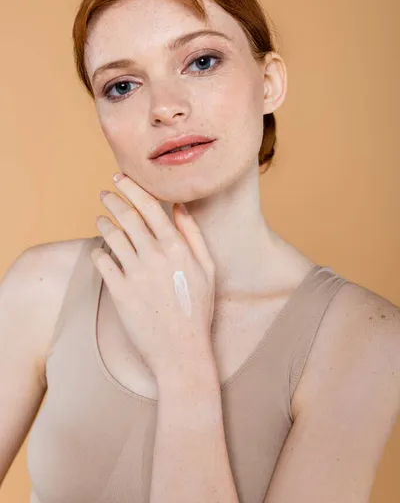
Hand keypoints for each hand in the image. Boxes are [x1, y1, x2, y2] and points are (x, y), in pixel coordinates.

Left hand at [91, 174, 215, 379]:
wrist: (182, 350)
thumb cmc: (198, 308)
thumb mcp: (207, 269)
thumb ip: (193, 235)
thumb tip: (178, 207)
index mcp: (176, 247)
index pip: (150, 208)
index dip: (133, 189)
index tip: (121, 179)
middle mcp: (154, 256)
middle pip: (127, 218)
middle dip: (113, 201)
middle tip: (105, 193)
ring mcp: (135, 274)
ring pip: (112, 237)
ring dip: (104, 223)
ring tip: (101, 217)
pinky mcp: (120, 292)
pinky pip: (102, 263)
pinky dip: (98, 251)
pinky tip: (99, 249)